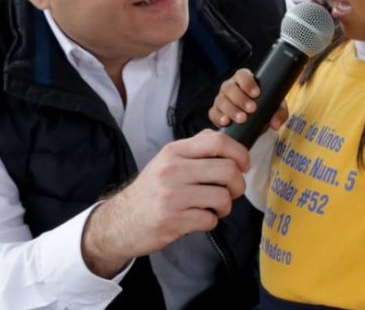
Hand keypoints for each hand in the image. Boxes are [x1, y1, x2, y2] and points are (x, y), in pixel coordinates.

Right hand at [80, 130, 248, 277]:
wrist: (120, 221)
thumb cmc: (151, 191)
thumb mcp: (167, 162)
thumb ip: (195, 150)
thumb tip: (230, 146)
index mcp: (174, 151)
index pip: (217, 141)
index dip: (239, 153)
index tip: (243, 165)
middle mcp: (172, 170)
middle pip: (227, 170)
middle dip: (238, 185)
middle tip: (232, 192)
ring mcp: (172, 195)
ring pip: (223, 197)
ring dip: (225, 207)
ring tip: (213, 208)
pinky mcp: (173, 220)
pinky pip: (210, 220)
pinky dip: (210, 222)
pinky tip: (197, 220)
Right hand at [209, 69, 288, 130]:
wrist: (254, 123)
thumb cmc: (264, 108)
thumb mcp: (275, 109)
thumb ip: (279, 113)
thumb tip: (275, 123)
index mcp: (244, 80)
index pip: (242, 75)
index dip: (247, 82)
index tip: (256, 93)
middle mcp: (230, 87)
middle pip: (230, 88)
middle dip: (240, 99)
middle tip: (251, 109)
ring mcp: (221, 99)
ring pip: (221, 100)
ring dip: (231, 110)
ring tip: (242, 119)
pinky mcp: (215, 112)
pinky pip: (213, 113)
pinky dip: (219, 117)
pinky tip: (226, 122)